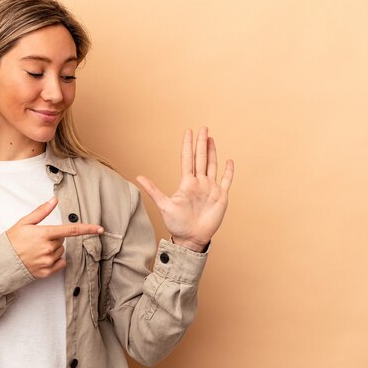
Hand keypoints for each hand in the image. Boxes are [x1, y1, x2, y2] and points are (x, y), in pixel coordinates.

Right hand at [6, 197, 103, 278]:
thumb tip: (54, 200)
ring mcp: (48, 262)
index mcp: (44, 234)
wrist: (1, 263)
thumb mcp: (24, 222)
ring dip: (53, 249)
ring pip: (61, 251)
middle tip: (38, 239)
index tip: (100, 229)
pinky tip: (42, 258)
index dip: (87, 229)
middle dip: (54, 237)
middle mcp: (48, 249)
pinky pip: (60, 263)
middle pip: (62, 240)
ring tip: (37, 250)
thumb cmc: (12, 241)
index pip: (71, 230)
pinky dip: (55, 260)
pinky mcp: (47, 272)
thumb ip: (41, 211)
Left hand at [136, 127, 233, 252]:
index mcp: (186, 183)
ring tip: (211, 139)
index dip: (188, 145)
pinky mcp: (221, 197)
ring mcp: (210, 189)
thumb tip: (138, 177)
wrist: (190, 239)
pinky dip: (228, 171)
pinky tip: (229, 160)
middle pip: (201, 158)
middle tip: (203, 128)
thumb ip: (153, 190)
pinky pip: (226, 181)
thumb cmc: (176, 224)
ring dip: (212, 152)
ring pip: (212, 166)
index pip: (187, 159)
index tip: (188, 131)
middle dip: (202, 143)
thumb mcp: (164, 205)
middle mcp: (199, 183)